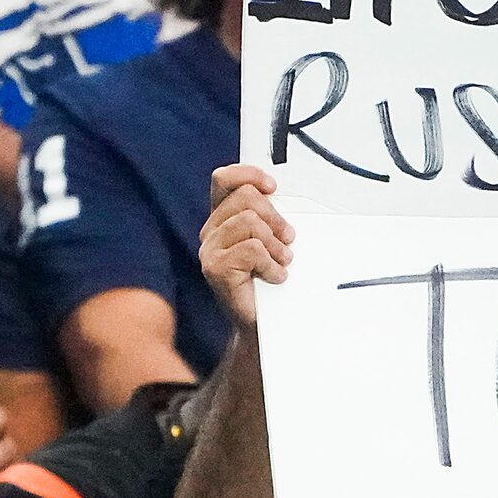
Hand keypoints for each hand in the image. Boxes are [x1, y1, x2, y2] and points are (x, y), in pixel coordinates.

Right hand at [201, 163, 291, 329]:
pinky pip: (252, 249)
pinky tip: (273, 276)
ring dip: (275, 244)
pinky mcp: (215, 268)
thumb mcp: (271, 241)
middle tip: (286, 239)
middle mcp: (212, 231)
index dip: (249, 175)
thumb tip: (279, 197)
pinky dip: (271, 263)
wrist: (261, 322)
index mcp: (223, 218)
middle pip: (246, 198)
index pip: (224, 180)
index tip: (272, 187)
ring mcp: (210, 250)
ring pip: (250, 222)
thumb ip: (268, 217)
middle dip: (274, 216)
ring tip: (280, 262)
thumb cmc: (267, 282)